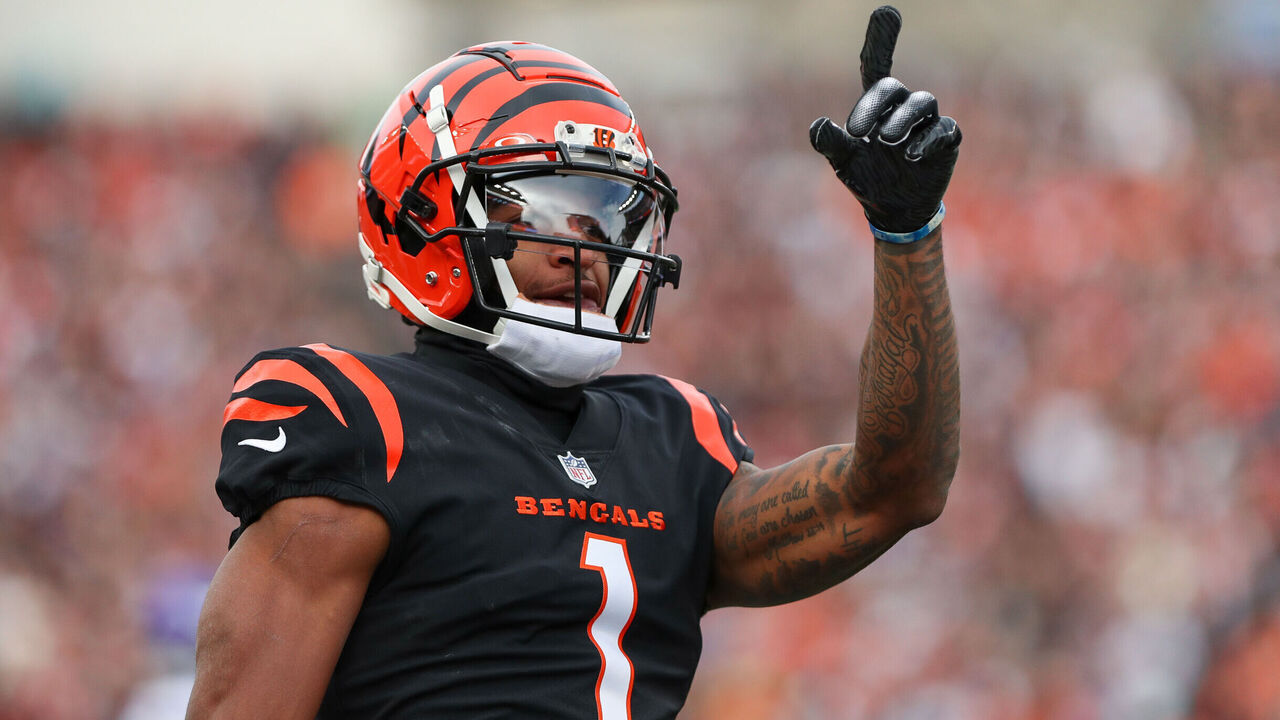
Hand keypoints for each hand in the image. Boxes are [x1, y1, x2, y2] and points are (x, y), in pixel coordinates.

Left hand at [810, 5, 960, 233]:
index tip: (885, 11)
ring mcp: (927, 123)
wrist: (894, 209)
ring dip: (903, 119)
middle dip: (875, 104)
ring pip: (923, 102)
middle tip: (858, 132)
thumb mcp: (844, 162)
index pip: (876, 66)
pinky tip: (910, 154)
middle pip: (893, 87)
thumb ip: (831, 143)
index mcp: (877, 106)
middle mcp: (903, 107)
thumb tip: (818, 124)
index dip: (880, 40)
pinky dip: (927, 140)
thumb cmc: (868, 177)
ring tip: (888, 142)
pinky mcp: (946, 142)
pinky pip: (944, 130)